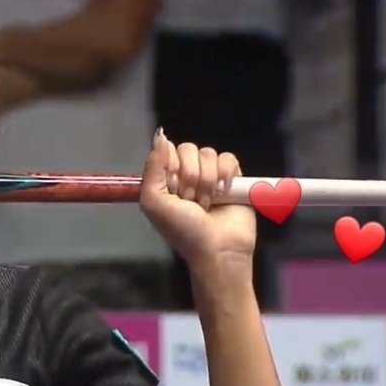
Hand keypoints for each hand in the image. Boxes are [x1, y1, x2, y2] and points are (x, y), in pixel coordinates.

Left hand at [139, 129, 255, 270]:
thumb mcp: (153, 202)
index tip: (173, 189)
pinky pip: (228, 158)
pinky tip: (224, 193)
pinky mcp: (233, 178)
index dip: (171, 167)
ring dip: (207, 180)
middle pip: (187, 149)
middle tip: (191, 199)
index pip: (166, 151)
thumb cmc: (183, 230)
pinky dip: (226, 174)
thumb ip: (152, 168)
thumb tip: (160, 137)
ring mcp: (211, 175)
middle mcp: (187, 174)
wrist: (217, 249)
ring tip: (207, 202)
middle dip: (189, 176)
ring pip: (207, 153)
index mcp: (166, 178)